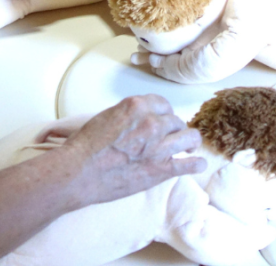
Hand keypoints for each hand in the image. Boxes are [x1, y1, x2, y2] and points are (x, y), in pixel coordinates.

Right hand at [50, 95, 205, 207]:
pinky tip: (197, 164)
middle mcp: (152, 122)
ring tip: (189, 146)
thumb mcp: (109, 115)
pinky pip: (187, 165)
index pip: (163, 104)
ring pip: (189, 137)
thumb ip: (131, 114)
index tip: (163, 120)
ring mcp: (158, 146)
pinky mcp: (159, 170)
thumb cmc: (86, 145)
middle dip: (173, 128)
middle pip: (176, 120)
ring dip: (189, 142)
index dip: (164, 113)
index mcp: (138, 106)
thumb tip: (142, 118)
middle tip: (170, 136)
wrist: (78, 172)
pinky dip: (195, 164)